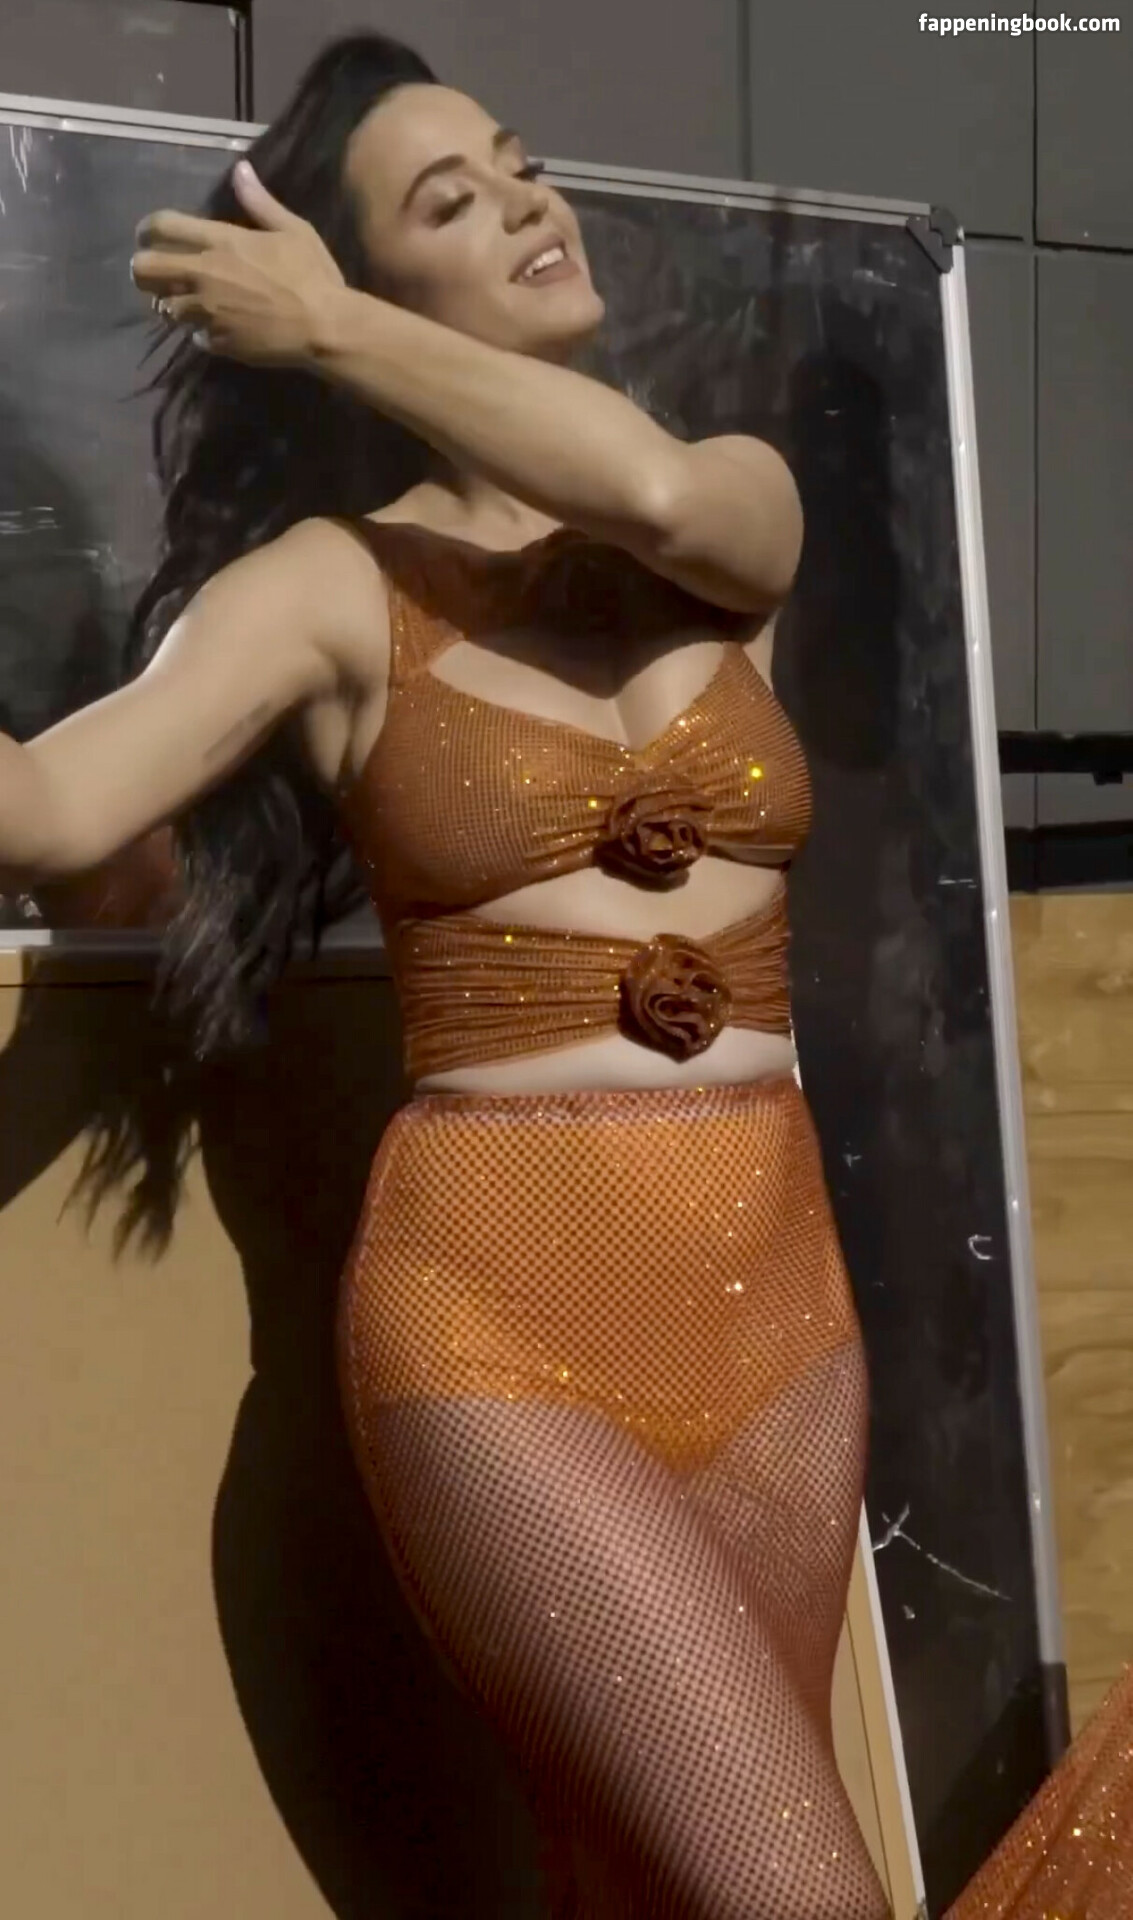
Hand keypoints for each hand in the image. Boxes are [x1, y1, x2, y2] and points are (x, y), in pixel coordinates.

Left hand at [130, 160, 345, 364]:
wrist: (324, 327)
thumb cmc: (312, 274)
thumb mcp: (293, 229)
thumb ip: (260, 202)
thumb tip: (240, 169)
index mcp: (220, 241)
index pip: (160, 226)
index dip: (146, 230)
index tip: (148, 238)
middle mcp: (203, 275)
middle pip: (143, 270)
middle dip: (144, 270)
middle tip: (159, 274)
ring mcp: (206, 312)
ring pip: (163, 307)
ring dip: (171, 304)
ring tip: (187, 303)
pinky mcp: (216, 342)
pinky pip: (192, 335)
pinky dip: (199, 331)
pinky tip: (216, 328)